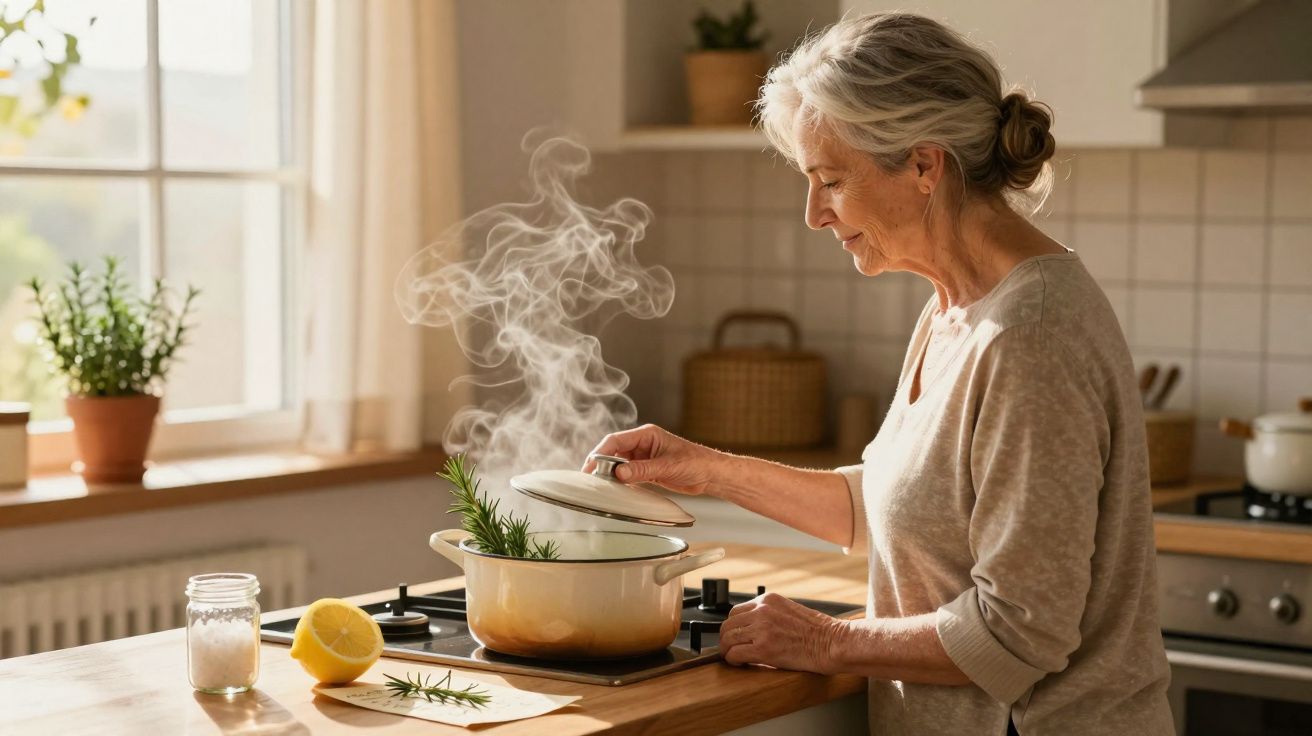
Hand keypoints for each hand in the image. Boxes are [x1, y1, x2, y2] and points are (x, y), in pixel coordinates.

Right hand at [583, 424, 724, 495]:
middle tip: (590, 478)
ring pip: (619, 463)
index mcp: (647, 434)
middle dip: (601, 463)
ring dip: (610, 473)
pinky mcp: (648, 469)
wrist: (710, 474)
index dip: (600, 452)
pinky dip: (620, 480)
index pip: (616, 440)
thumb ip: (642, 469)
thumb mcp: (667, 466)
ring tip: (599, 485)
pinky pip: (628, 473)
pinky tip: (615, 488)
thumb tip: (618, 473)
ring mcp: (645, 457)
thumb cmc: (695, 463)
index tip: (591, 466)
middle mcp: (643, 444)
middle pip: (614, 451)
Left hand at [719, 592, 843, 673]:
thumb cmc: (818, 631)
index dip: (734, 626)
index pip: (736, 611)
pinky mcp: (763, 648)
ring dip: (727, 649)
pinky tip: (739, 663)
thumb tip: (754, 627)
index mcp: (768, 600)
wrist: (832, 642)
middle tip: (729, 648)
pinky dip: (733, 660)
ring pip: (728, 638)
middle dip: (727, 638)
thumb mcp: (790, 611)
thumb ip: (770, 614)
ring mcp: (762, 629)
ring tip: (733, 657)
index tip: (735, 636)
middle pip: (729, 624)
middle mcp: (762, 611)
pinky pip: (735, 653)